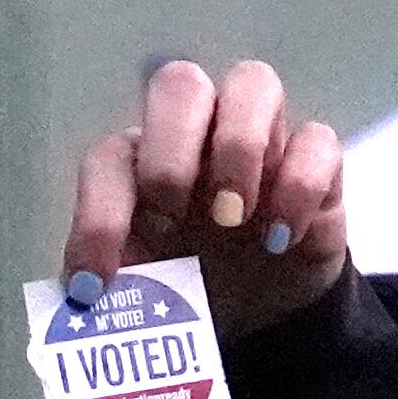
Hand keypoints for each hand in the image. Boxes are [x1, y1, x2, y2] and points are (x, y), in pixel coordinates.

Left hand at [62, 57, 349, 338]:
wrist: (263, 317)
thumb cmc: (188, 292)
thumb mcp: (141, 303)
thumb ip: (109, 297)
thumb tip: (80, 304)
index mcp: (142, 166)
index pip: (110, 159)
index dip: (97, 217)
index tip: (96, 285)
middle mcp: (199, 139)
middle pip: (179, 84)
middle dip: (170, 148)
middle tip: (172, 213)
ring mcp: (261, 144)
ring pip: (254, 82)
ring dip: (238, 145)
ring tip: (233, 216)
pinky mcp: (316, 167)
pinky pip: (317, 139)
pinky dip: (299, 185)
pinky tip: (280, 239)